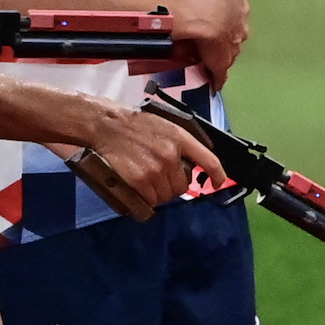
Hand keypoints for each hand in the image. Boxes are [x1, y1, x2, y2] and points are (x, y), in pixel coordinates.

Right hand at [87, 104, 224, 207]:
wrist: (106, 125)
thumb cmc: (133, 124)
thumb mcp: (164, 124)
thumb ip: (181, 143)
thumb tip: (194, 164)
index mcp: (179, 137)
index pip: (208, 161)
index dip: (217, 175)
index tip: (218, 183)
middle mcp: (170, 154)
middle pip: (183, 186)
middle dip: (173, 185)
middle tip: (159, 176)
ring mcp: (155, 169)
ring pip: (166, 196)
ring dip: (158, 193)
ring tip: (145, 179)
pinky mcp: (140, 181)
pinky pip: (151, 200)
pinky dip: (146, 198)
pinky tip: (138, 186)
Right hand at [165, 0, 249, 88]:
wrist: (203, 14)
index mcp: (240, 11)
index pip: (238, 15)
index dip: (229, 17)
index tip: (222, 17)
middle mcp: (240, 31)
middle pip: (236, 35)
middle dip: (228, 36)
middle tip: (216, 36)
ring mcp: (232, 49)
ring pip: (228, 53)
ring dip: (221, 54)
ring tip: (210, 55)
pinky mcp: (221, 65)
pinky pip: (220, 74)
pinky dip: (218, 78)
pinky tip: (214, 84)